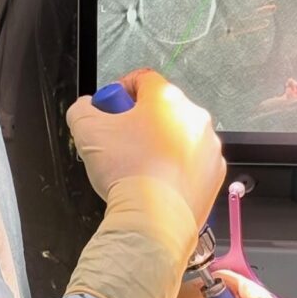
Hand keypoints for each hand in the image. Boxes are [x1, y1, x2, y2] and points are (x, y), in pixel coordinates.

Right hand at [67, 69, 225, 227]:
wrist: (153, 218)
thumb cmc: (127, 171)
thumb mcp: (86, 129)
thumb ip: (82, 108)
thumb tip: (87, 109)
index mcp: (167, 98)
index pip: (142, 79)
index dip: (120, 90)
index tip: (110, 109)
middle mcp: (194, 116)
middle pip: (161, 108)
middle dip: (140, 120)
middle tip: (120, 141)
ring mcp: (208, 145)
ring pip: (178, 135)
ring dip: (159, 144)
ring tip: (138, 166)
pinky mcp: (214, 172)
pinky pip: (192, 161)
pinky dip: (176, 167)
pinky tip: (157, 181)